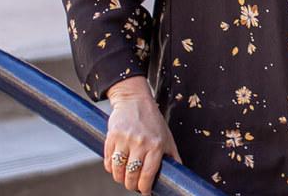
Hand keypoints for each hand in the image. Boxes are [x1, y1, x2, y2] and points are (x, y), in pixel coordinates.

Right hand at [104, 77, 182, 194]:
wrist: (134, 100)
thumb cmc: (152, 120)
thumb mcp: (167, 137)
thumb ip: (172, 156)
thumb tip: (179, 174)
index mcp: (156, 145)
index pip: (148, 174)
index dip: (145, 188)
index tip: (145, 192)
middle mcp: (140, 143)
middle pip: (132, 175)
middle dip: (131, 185)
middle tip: (133, 185)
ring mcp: (125, 140)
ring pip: (118, 170)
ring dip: (119, 178)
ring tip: (123, 178)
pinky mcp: (112, 136)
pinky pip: (108, 159)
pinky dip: (110, 168)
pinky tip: (115, 168)